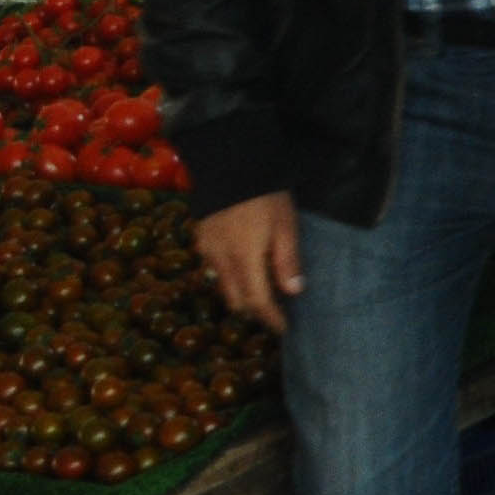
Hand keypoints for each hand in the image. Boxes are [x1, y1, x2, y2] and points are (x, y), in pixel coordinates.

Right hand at [195, 192, 303, 333]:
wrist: (231, 166)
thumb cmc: (266, 196)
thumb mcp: (286, 226)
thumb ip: (287, 260)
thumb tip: (293, 292)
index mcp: (244, 259)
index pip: (256, 301)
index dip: (270, 318)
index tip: (284, 329)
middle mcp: (220, 260)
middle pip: (236, 299)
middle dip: (255, 311)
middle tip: (276, 313)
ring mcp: (207, 250)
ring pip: (222, 286)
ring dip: (241, 294)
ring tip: (263, 293)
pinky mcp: (201, 239)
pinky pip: (215, 268)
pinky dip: (230, 277)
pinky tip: (246, 270)